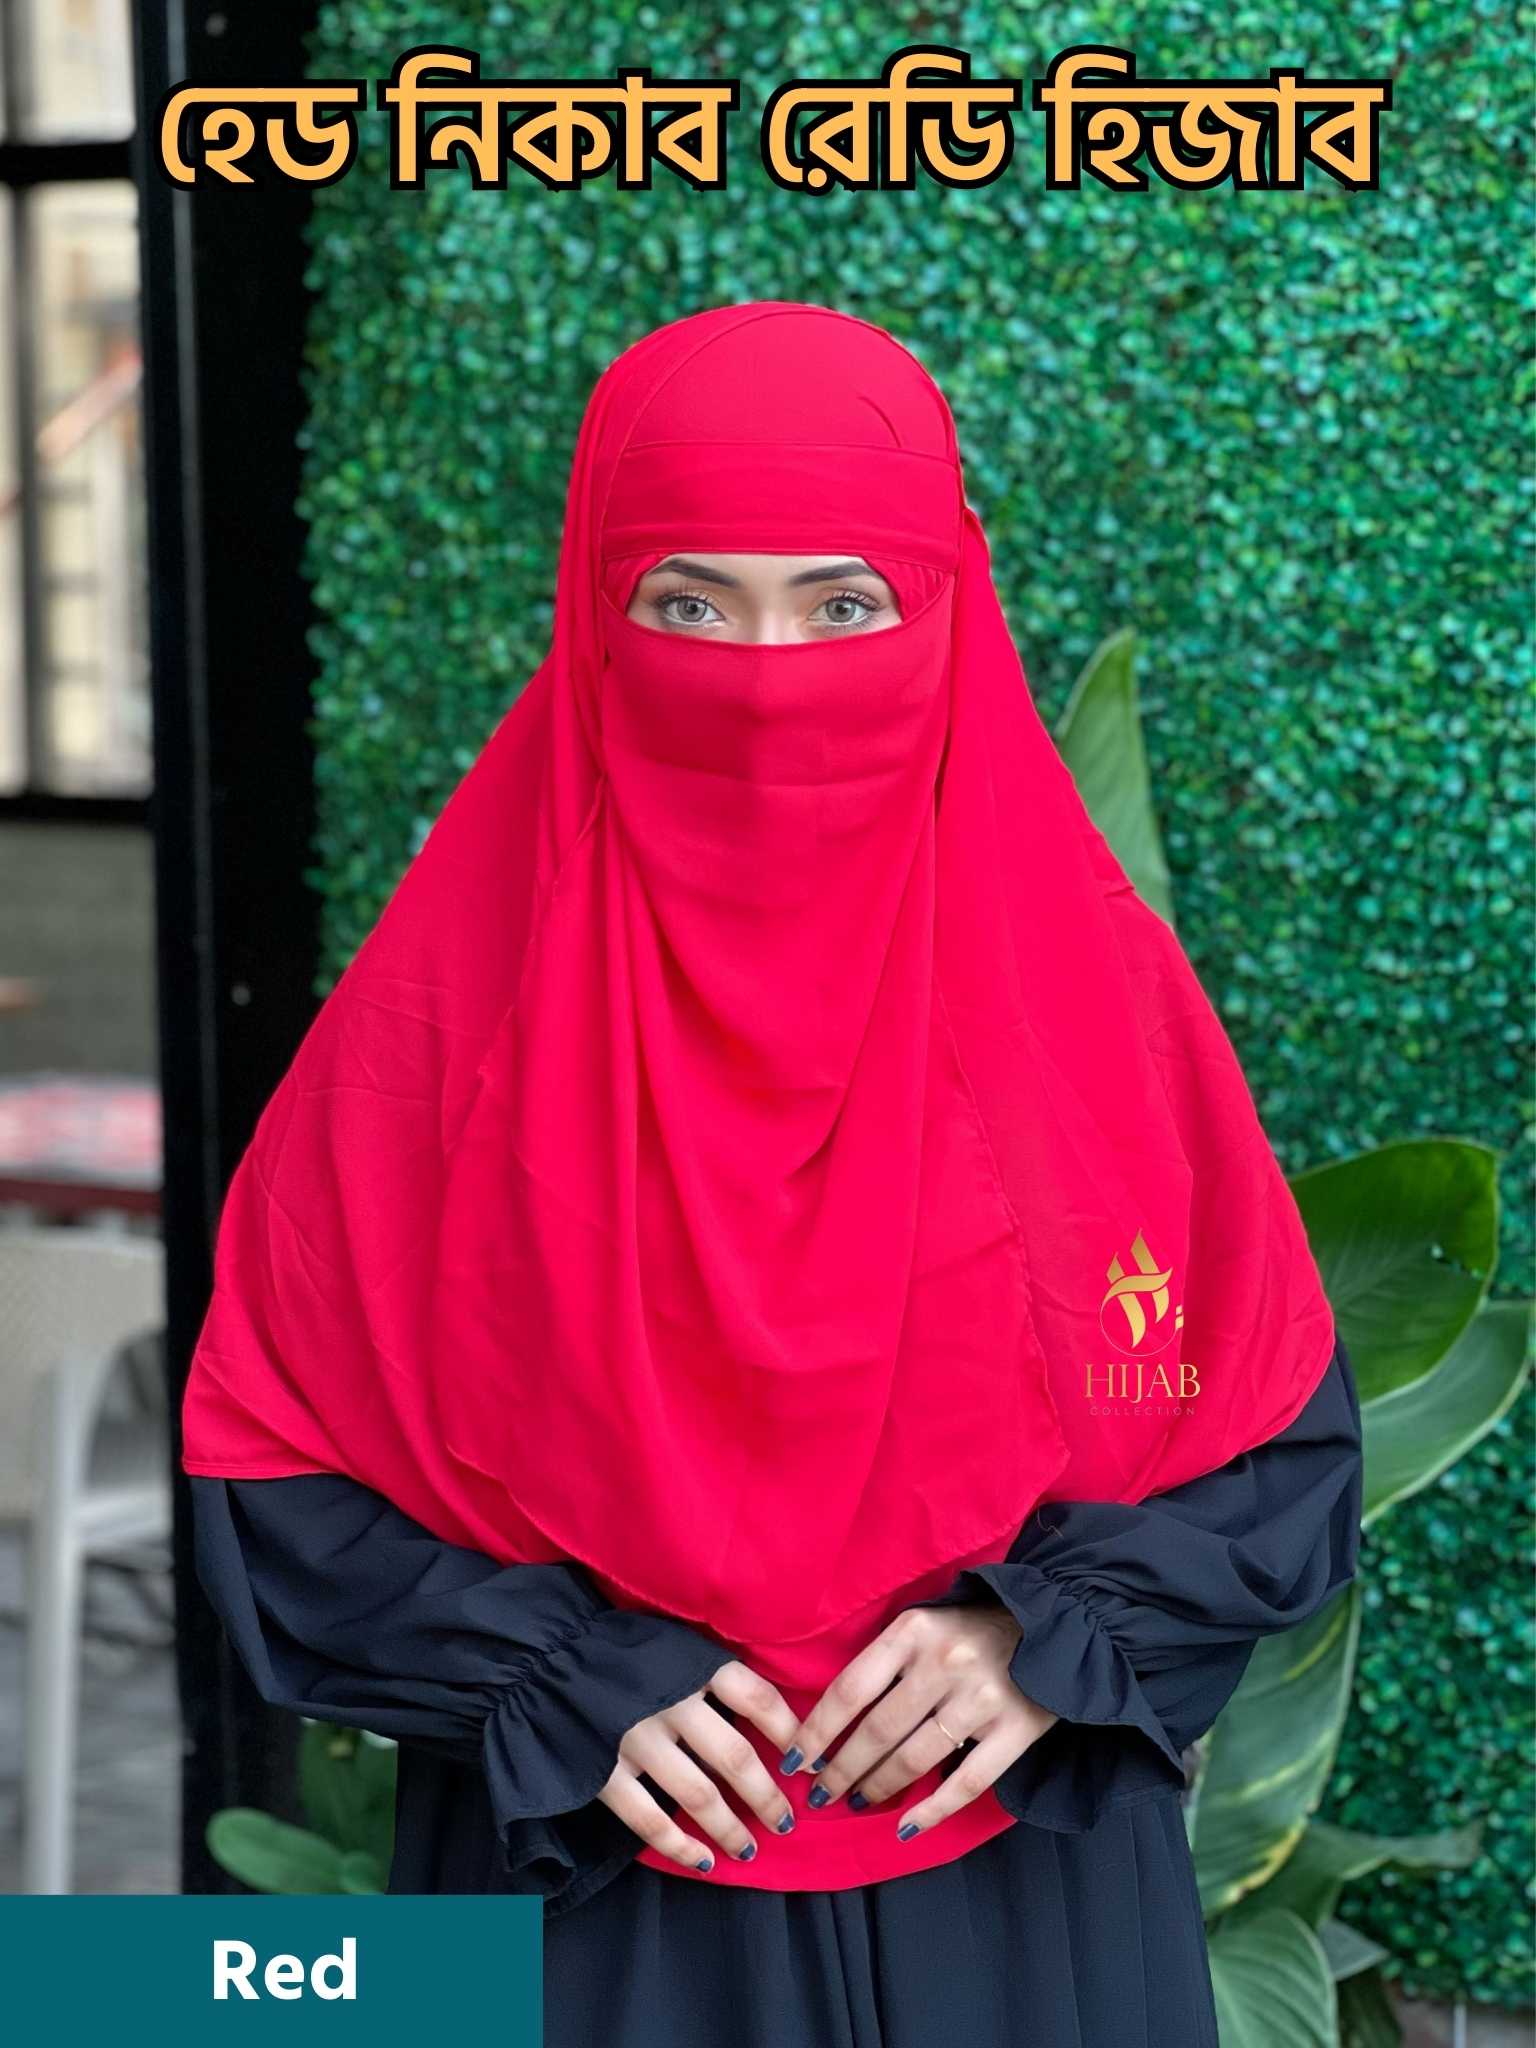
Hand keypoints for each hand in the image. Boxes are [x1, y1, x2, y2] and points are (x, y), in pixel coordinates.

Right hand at [597, 1659, 800, 1872]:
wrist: (548, 1655)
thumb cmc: (624, 1649)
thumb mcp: (676, 1644)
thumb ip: (713, 1674)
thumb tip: (767, 1714)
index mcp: (694, 1664)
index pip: (758, 1699)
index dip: (790, 1733)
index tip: (805, 1762)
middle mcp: (670, 1702)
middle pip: (735, 1758)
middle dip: (767, 1796)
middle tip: (785, 1820)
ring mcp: (636, 1739)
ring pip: (699, 1795)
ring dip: (731, 1828)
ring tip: (750, 1848)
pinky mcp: (604, 1772)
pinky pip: (649, 1821)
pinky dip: (680, 1846)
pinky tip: (703, 1861)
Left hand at [782, 1600, 1058, 1840]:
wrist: (1058, 1625)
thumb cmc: (973, 1626)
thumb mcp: (923, 1624)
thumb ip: (886, 1659)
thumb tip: (833, 1715)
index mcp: (913, 1631)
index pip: (850, 1690)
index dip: (817, 1731)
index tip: (795, 1759)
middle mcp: (944, 1663)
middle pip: (877, 1731)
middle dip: (841, 1769)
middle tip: (821, 1792)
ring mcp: (981, 1699)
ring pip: (914, 1759)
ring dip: (878, 1787)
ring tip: (857, 1801)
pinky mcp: (1016, 1730)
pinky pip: (966, 1783)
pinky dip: (932, 1811)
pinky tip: (906, 1828)